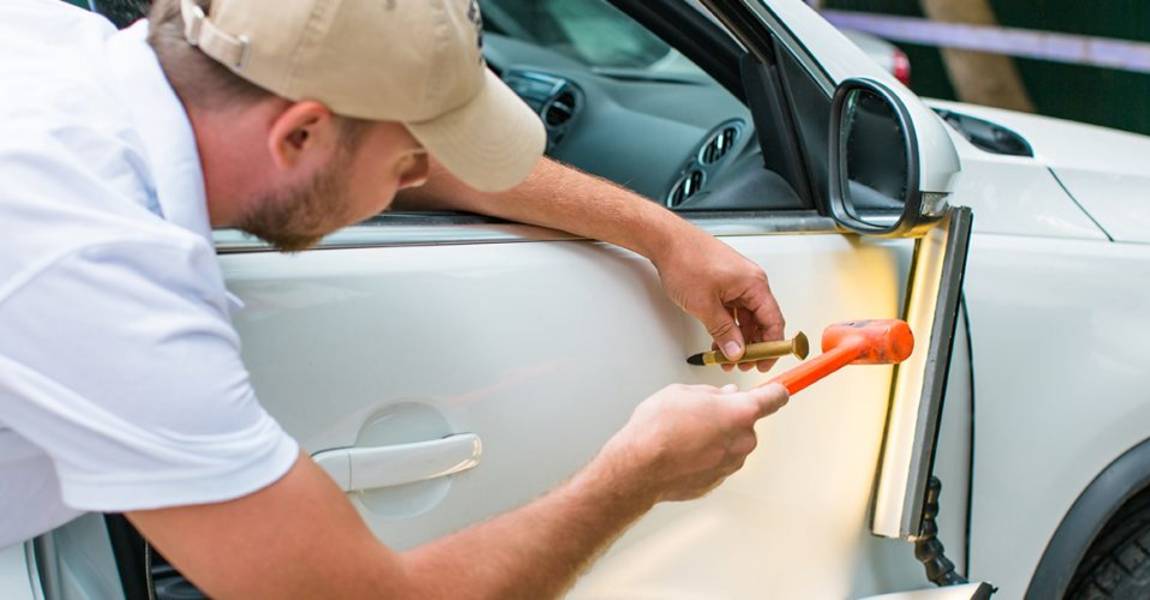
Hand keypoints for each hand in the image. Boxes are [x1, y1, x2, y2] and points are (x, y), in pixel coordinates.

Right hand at [598, 383, 788, 502]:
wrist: (639, 467)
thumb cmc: (658, 428)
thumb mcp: (683, 393)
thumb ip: (712, 394)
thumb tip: (724, 396)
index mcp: (740, 413)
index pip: (774, 399)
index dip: (776, 392)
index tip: (779, 390)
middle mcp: (743, 440)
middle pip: (746, 424)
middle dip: (729, 417)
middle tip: (701, 413)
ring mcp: (731, 464)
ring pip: (731, 444)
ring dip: (716, 438)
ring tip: (684, 435)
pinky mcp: (717, 481)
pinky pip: (717, 462)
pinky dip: (705, 457)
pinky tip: (682, 453)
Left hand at [654, 228, 785, 371]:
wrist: (665, 240)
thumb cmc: (686, 260)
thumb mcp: (704, 305)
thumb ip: (723, 331)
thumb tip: (736, 350)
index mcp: (754, 284)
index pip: (773, 321)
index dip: (771, 346)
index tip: (764, 363)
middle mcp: (750, 282)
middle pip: (761, 321)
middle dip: (752, 346)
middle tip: (742, 364)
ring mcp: (737, 283)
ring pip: (745, 318)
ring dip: (737, 339)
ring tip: (727, 357)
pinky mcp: (724, 283)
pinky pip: (732, 310)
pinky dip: (728, 327)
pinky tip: (719, 341)